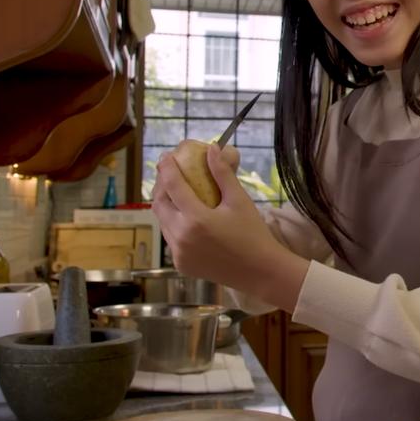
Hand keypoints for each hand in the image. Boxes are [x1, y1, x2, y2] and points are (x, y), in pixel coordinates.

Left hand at [152, 143, 308, 311]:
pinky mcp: (181, 265)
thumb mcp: (239, 200)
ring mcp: (179, 253)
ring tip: (174, 193)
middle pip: (159, 205)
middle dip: (160, 186)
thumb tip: (212, 148)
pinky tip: (184, 217)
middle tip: (168, 173)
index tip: (166, 155)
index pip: (173, 186)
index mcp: (196, 219)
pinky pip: (170, 239)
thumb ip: (222, 173)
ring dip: (165, 205)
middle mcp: (182, 237)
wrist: (260, 272)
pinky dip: (173, 224)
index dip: (167, 168)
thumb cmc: (253, 233)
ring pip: (162, 222)